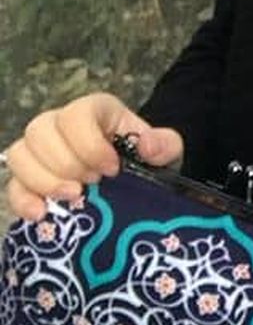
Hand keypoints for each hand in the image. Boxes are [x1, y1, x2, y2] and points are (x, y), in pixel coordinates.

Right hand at [4, 92, 183, 222]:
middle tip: (93, 185)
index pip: (76, 114)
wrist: (137, 180)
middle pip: (40, 132)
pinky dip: (23, 200)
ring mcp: (40, 151)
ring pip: (19, 154)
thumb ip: (164, 144)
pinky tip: (42, 214)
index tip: (111, 169)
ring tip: (73, 198)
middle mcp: (60, 124)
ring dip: (43, 181)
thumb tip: (147, 146)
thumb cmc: (145, 159)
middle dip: (67, 163)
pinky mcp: (29, 179)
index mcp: (95, 110)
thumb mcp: (166, 150)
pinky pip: (13, 185)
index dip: (89, 144)